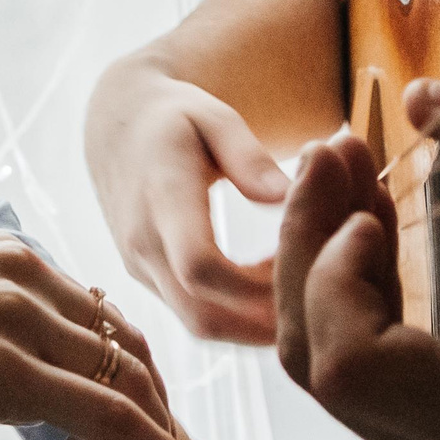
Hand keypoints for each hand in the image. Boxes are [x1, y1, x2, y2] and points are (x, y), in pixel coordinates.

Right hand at [0, 234, 215, 439]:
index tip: (151, 415)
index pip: (96, 313)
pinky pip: (107, 415)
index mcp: (2, 253)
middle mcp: (19, 272)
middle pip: (122, 344)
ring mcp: (14, 318)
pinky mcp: (3, 371)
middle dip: (158, 404)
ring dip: (166, 436)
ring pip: (126, 379)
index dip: (131, 369)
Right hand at [86, 61, 292, 343]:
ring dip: (258, 323)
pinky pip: (197, 314)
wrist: (116, 126)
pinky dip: (242, 315)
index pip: (200, 266)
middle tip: (324, 295)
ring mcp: (142, 269)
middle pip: (204, 315)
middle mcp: (143, 245)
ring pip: (202, 324)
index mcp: (160, 198)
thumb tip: (289, 197)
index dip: (256, 283)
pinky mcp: (150, 280)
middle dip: (268, 319)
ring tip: (304, 290)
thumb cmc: (175, 115)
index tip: (306, 267)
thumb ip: (249, 157)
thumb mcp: (214, 117)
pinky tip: (277, 288)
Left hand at [274, 126, 439, 439]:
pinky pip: (359, 370)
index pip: (355, 373)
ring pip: (327, 367)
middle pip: (321, 366)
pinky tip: (370, 220)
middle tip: (331, 151)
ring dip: (325, 260)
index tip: (366, 205)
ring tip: (344, 168)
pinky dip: (354, 291)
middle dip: (312, 248)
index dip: (340, 283)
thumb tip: (423, 99)